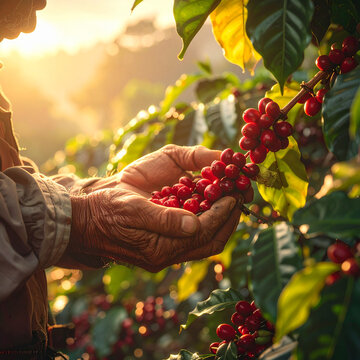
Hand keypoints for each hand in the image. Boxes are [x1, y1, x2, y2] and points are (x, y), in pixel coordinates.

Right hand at [62, 145, 241, 270]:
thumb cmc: (105, 211)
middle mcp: (166, 254)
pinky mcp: (162, 243)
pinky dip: (207, 219)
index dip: (221, 214)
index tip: (234, 195)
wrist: (86, 219)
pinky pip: (193, 235)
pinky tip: (210, 203)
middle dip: (229, 219)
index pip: (202, 234)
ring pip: (204, 240)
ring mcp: (165, 250)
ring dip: (221, 220)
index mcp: (159, 250)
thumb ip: (163, 220)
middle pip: (210, 242)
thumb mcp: (132, 210)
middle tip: (241, 197)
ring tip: (231, 198)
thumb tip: (195, 225)